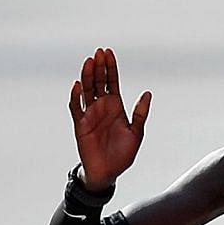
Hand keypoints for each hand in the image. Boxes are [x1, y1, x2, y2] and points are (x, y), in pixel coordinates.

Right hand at [69, 47, 151, 191]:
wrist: (108, 172)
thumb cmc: (122, 154)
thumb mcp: (136, 133)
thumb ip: (140, 113)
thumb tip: (147, 93)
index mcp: (115, 106)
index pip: (111, 81)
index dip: (110, 67)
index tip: (109, 53)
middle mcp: (101, 107)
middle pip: (98, 81)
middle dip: (98, 67)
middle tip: (98, 52)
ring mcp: (90, 114)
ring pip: (87, 90)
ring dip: (86, 76)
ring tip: (89, 62)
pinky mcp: (80, 124)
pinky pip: (76, 107)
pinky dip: (76, 96)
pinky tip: (78, 85)